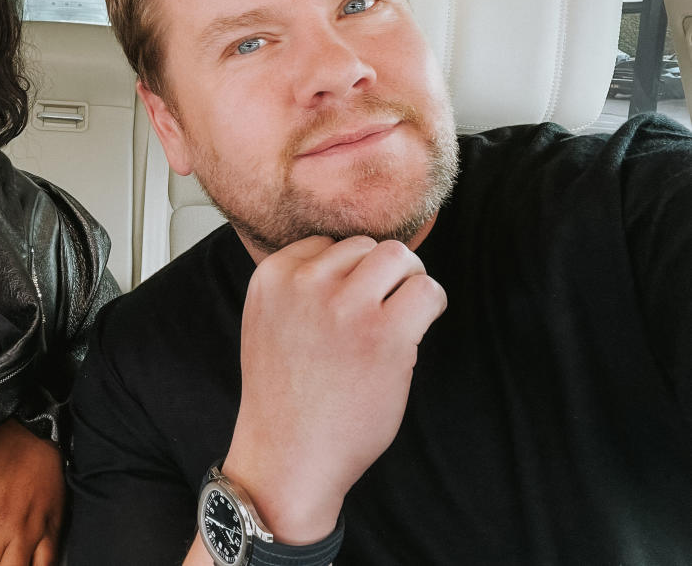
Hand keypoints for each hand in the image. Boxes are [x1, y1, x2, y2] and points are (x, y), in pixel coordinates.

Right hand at [224, 235, 445, 544]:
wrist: (289, 455)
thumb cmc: (285, 394)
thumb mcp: (268, 321)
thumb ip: (297, 285)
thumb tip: (355, 257)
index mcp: (272, 276)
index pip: (326, 243)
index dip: (344, 274)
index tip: (343, 310)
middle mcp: (306, 283)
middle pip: (366, 245)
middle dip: (379, 274)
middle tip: (380, 312)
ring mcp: (346, 306)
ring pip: (399, 256)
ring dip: (407, 282)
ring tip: (400, 316)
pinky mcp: (385, 334)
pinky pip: (427, 291)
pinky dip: (430, 304)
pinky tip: (415, 331)